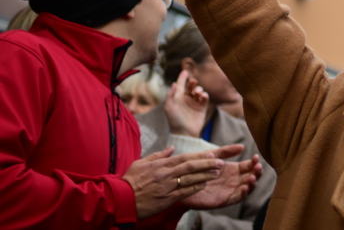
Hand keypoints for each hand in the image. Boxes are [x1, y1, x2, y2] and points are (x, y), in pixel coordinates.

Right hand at [123, 145, 244, 218]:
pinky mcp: (166, 199)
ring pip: (190, 179)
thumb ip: (158, 155)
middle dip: (207, 164)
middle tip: (221, 162)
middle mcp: (165, 174)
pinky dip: (195, 188)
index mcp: (160, 165)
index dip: (199, 156)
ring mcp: (166, 187)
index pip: (184, 158)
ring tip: (218, 172)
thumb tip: (171, 148)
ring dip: (206, 175)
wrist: (118, 200)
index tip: (212, 154)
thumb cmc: (128, 181)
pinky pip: (184, 192)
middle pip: (190, 166)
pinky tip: (205, 185)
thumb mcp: (141, 164)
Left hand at [163, 69, 209, 137]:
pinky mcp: (202, 106)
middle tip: (193, 82)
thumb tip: (173, 83)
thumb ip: (170, 95)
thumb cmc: (175, 120)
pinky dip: (204, 94)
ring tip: (197, 93)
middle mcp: (186, 99)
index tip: (185, 71)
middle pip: (191, 86)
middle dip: (192, 82)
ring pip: (199, 90)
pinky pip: (205, 96)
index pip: (180, 85)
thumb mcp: (169, 107)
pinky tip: (202, 96)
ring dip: (198, 89)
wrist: (185, 132)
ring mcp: (194, 102)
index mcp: (177, 98)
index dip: (182, 78)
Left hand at [181, 154, 262, 210]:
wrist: (183, 183)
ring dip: (252, 183)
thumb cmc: (197, 169)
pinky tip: (244, 188)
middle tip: (258, 167)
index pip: (249, 166)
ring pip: (247, 188)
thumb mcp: (212, 157)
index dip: (254, 162)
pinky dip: (242, 194)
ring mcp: (230, 190)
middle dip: (257, 172)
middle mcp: (234, 180)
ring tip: (252, 177)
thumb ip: (225, 152)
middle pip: (252, 176)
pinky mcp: (223, 200)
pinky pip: (236, 198)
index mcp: (234, 169)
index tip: (256, 157)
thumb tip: (242, 146)